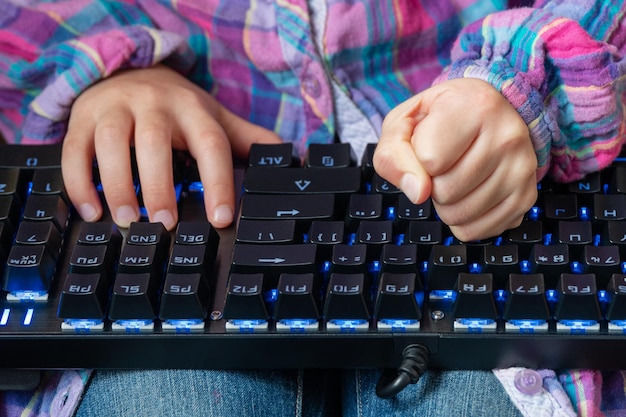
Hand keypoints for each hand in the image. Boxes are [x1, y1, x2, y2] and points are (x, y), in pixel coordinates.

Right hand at [62, 65, 281, 229]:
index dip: (218, 181)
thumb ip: (250, 139)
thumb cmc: (178, 106)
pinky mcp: (83, 118)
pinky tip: (91, 210)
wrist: (129, 70)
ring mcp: (114, 108)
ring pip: (111, 143)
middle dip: (159, 185)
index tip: (221, 218)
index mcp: (193, 109)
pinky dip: (79, 182)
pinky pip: (75, 150)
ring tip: (127, 221)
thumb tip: (293, 157)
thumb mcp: (216, 117)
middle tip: (165, 225)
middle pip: (154, 141)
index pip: (210, 145)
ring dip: (117, 185)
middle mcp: (153, 104)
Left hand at [373, 78, 536, 240]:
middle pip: (444, 192)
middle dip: (431, 184)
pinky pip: (477, 230)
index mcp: (475, 105)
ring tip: (455, 175)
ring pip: (459, 215)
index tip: (428, 142)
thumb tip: (417, 193)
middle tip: (443, 162)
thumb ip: (393, 154)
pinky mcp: (526, 196)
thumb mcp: (403, 123)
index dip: (416, 159)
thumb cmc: (439, 118)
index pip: (428, 160)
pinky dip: (462, 220)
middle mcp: (508, 135)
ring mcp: (522, 168)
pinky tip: (468, 193)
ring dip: (445, 204)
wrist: (486, 114)